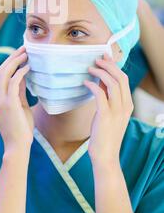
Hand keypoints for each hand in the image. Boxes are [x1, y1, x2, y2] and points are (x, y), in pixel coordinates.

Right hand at [0, 46, 33, 153]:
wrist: (17, 146)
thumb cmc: (20, 129)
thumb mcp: (20, 106)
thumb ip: (19, 92)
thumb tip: (23, 75)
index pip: (0, 75)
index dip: (10, 62)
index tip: (20, 54)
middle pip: (1, 70)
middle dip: (12, 57)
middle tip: (24, 48)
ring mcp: (0, 100)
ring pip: (4, 73)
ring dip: (16, 61)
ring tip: (26, 53)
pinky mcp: (8, 103)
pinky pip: (13, 82)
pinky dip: (20, 72)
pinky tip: (28, 67)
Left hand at [84, 52, 133, 167]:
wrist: (105, 155)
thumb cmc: (104, 133)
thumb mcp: (109, 112)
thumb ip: (106, 96)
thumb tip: (100, 79)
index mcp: (128, 104)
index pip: (123, 79)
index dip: (114, 66)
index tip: (104, 57)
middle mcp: (125, 106)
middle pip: (120, 78)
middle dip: (108, 65)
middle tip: (96, 59)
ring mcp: (116, 111)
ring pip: (112, 83)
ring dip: (100, 72)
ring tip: (90, 68)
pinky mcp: (105, 115)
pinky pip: (99, 94)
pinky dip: (92, 85)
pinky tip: (85, 82)